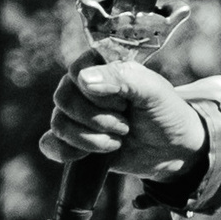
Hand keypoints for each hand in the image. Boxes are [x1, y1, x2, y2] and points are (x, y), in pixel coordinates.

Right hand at [39, 49, 205, 182]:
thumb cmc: (165, 111)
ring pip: (58, 124)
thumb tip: (83, 79)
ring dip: (92, 138)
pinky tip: (92, 154)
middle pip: (63, 99)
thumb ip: (122, 78)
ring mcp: (74, 113)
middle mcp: (81, 87)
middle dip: (98, 118)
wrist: (171, 149)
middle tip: (126, 124)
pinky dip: (70, 152)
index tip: (125, 101)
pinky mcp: (70, 140)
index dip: (99, 93)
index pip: (77, 71)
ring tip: (119, 137)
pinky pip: (49, 144)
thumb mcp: (153, 91)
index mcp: (101, 65)